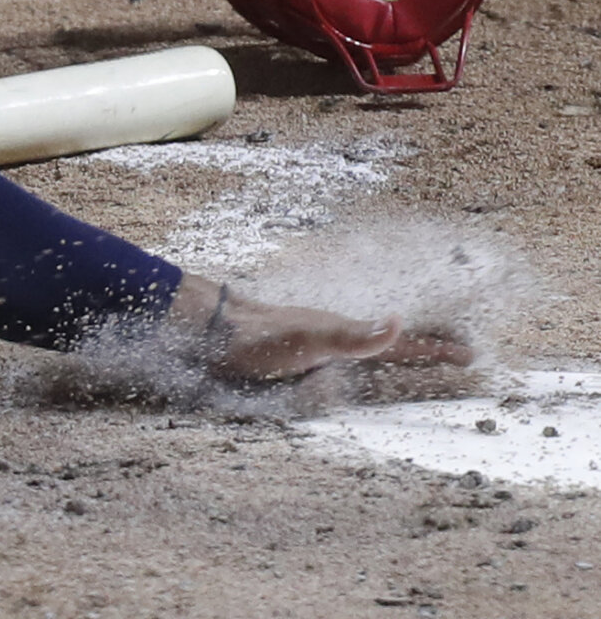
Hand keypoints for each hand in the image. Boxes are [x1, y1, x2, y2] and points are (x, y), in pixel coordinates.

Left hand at [169, 270, 472, 382]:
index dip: (435, 350)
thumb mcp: (313, 339)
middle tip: (459, 353)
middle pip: (393, 345)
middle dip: (427, 349)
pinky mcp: (303, 355)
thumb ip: (357, 337)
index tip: (471, 354)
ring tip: (425, 354)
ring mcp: (322, 344)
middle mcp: (340, 337)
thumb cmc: (263, 338)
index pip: (402, 344)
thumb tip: (401, 321)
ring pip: (371, 351)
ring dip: (400, 352)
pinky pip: (346, 360)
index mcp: (348, 334)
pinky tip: (362, 364)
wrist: (216, 331)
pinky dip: (365, 359)